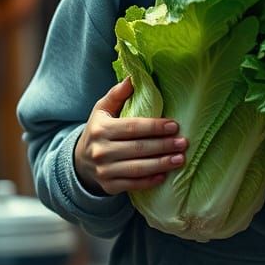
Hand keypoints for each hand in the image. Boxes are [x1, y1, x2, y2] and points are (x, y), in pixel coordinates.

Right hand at [74, 77, 186, 194]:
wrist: (81, 162)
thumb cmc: (99, 131)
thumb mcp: (102, 110)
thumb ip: (117, 94)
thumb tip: (133, 78)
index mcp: (101, 129)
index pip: (132, 127)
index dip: (155, 127)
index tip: (174, 125)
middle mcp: (101, 150)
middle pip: (138, 148)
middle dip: (164, 145)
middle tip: (183, 143)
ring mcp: (104, 170)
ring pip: (138, 168)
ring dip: (162, 164)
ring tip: (180, 159)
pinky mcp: (109, 186)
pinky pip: (133, 184)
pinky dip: (150, 181)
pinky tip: (165, 175)